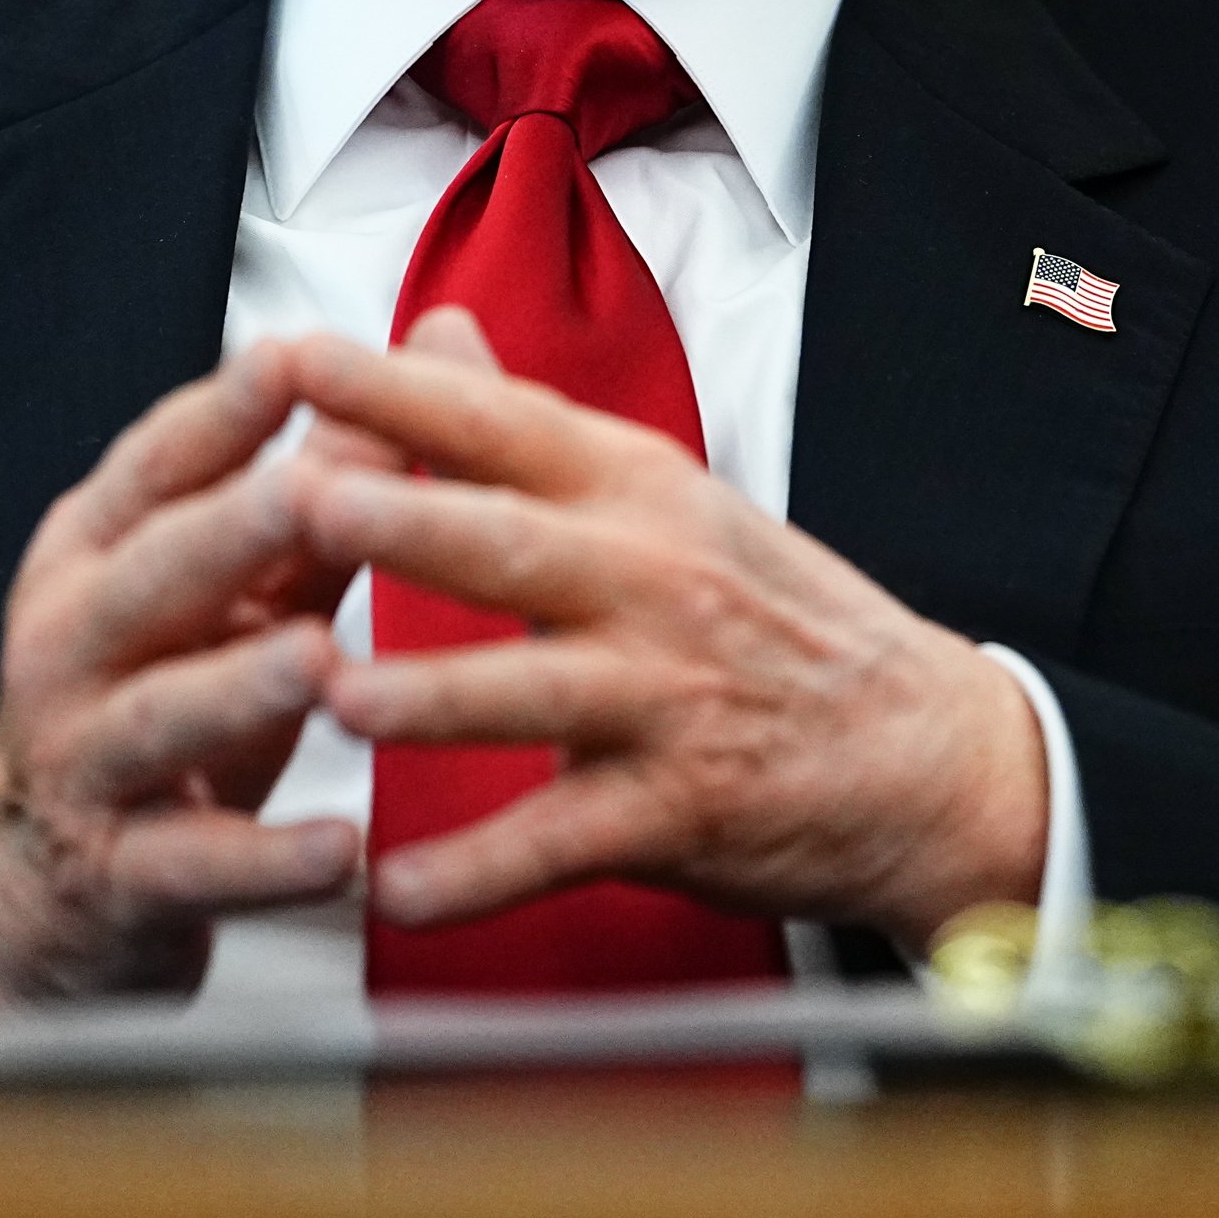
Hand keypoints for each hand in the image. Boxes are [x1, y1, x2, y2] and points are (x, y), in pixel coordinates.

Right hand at [0, 344, 393, 1009]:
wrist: (38, 890)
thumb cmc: (162, 700)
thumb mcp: (226, 595)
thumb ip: (313, 499)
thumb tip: (403, 372)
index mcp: (95, 557)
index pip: (152, 470)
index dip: (220, 415)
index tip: (292, 353)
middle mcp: (70, 647)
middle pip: (146, 579)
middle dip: (224, 532)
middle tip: (304, 492)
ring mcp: (84, 764)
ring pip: (158, 717)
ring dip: (236, 686)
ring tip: (318, 657)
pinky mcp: (119, 877)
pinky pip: (193, 866)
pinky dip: (267, 862)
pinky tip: (342, 851)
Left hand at [285, 310, 1045, 951]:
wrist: (925, 752)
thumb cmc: (775, 620)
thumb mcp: (664, 498)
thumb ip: (529, 426)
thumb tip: (431, 328)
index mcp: (636, 491)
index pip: (501, 425)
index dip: (397, 390)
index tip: (292, 357)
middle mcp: (652, 579)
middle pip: (511, 544)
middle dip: (406, 522)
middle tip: (303, 502)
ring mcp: (670, 695)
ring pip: (536, 691)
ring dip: (435, 697)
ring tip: (338, 698)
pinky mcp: (683, 806)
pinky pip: (566, 841)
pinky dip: (482, 873)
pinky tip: (401, 890)